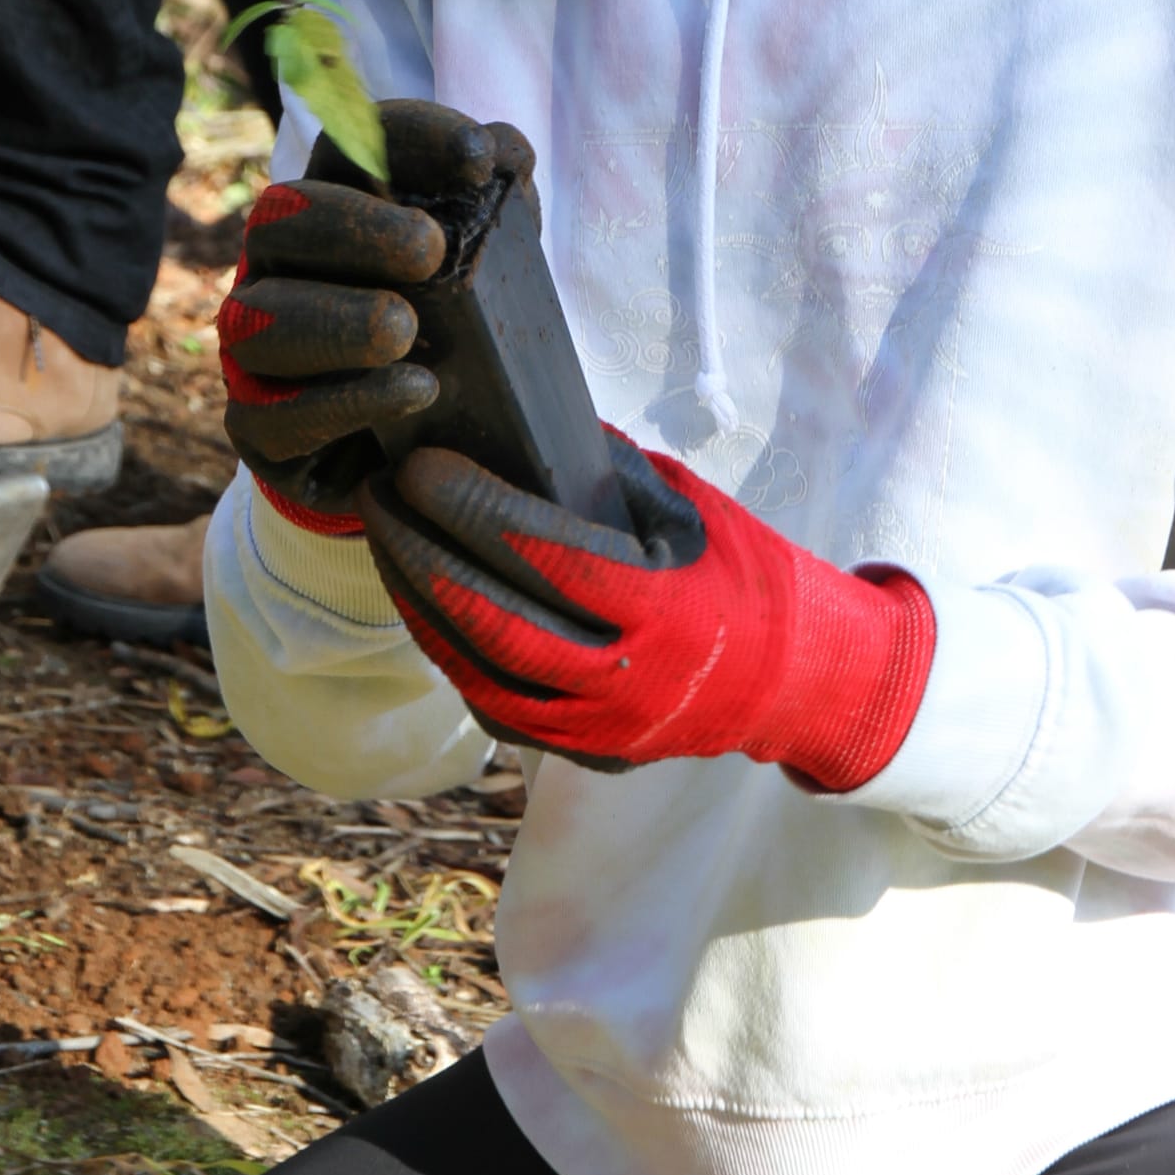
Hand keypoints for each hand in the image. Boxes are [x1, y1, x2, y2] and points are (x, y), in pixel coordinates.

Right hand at [221, 101, 533, 528]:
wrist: (424, 446)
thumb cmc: (453, 330)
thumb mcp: (489, 265)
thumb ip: (498, 207)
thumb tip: (509, 153)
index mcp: (336, 203)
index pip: (352, 142)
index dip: (410, 137)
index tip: (478, 158)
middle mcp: (281, 262)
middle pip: (284, 215)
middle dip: (355, 227)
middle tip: (428, 250)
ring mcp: (259, 343)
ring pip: (260, 317)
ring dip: (335, 319)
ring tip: (404, 331)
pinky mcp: (258, 424)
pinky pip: (273, 412)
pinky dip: (343, 402)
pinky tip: (412, 392)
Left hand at [361, 435, 935, 787]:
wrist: (794, 680)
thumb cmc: (741, 572)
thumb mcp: (689, 508)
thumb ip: (607, 474)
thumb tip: (518, 420)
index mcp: (665, 609)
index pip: (550, 557)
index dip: (477, 511)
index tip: (424, 466)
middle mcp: (629, 683)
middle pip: (496, 624)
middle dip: (423, 557)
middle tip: (380, 497)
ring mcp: (602, 732)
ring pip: (480, 675)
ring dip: (420, 605)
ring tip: (386, 541)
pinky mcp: (584, 755)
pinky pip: (495, 709)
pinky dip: (451, 653)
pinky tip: (422, 601)